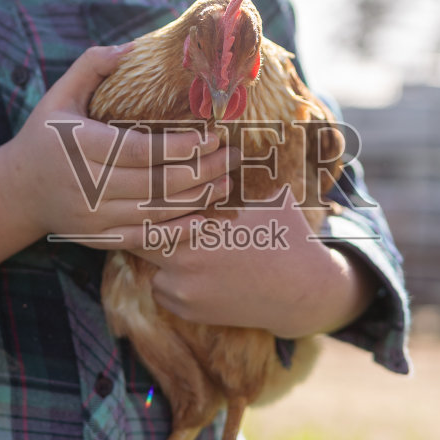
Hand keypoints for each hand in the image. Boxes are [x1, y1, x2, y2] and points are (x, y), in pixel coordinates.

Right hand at [0, 45, 236, 240]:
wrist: (17, 191)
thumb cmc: (46, 135)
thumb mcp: (59, 94)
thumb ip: (92, 65)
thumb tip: (130, 49)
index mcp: (79, 145)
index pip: (139, 150)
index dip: (179, 146)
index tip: (211, 134)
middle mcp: (86, 185)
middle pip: (155, 182)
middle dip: (200, 170)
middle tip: (231, 155)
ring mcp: (92, 216)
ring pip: (155, 211)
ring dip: (197, 197)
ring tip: (225, 179)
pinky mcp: (98, 238)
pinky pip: (145, 238)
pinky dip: (177, 230)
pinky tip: (204, 216)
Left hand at [126, 193, 375, 338]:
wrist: (303, 292)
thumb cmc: (286, 235)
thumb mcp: (267, 194)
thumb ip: (239, 170)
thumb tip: (225, 129)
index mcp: (199, 225)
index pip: (148, 207)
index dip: (142, 194)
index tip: (140, 183)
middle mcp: (183, 261)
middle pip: (138, 236)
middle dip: (140, 223)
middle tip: (137, 208)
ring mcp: (182, 291)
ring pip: (148, 264)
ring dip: (154, 251)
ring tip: (168, 235)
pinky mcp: (186, 310)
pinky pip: (162, 289)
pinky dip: (168, 277)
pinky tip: (189, 266)